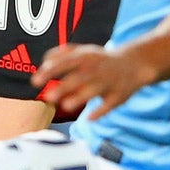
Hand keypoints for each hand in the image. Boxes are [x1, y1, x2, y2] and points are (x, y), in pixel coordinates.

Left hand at [33, 42, 156, 118]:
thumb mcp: (83, 51)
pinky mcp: (119, 95)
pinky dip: (101, 111)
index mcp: (85, 57)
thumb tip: (44, 61)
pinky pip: (110, 104)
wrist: (134, 64)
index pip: (65, 62)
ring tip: (66, 106)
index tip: (35, 81)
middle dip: (63, 87)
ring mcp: (109, 82)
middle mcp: (96, 69)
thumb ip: (62, 54)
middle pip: (78, 78)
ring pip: (94, 90)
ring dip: (80, 97)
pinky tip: (89, 118)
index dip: (50, 71)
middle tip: (47, 97)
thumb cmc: (101, 60)